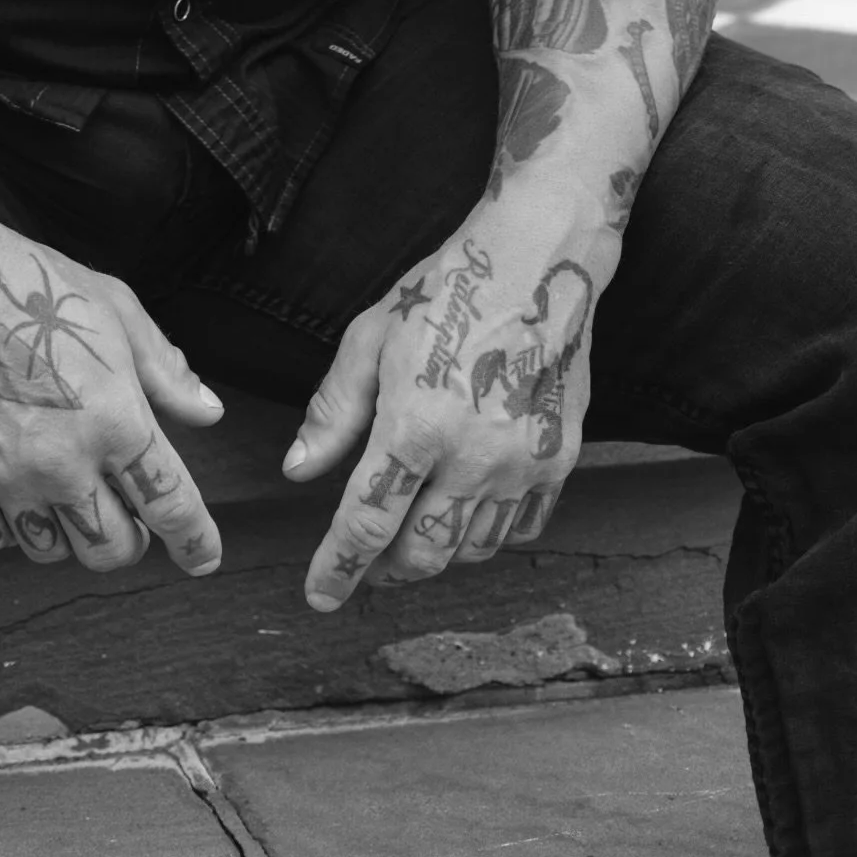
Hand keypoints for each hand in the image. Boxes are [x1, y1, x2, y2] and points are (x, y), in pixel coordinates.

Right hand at [0, 227, 226, 580]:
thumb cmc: (38, 289)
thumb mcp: (118, 311)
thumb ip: (166, 370)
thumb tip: (209, 413)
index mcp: (116, 418)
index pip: (170, 503)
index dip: (195, 540)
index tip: (204, 558)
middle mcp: (65, 461)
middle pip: (112, 549)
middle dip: (128, 539)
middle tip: (123, 512)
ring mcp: (8, 478)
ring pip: (52, 552)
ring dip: (67, 532)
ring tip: (63, 489)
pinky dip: (9, 526)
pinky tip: (13, 486)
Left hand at [285, 213, 605, 608]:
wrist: (540, 259)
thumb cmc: (448, 290)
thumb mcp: (372, 336)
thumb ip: (335, 410)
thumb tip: (298, 469)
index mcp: (415, 425)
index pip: (366, 523)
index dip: (338, 569)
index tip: (320, 597)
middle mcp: (473, 458)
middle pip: (422, 554)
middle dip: (386, 569)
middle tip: (368, 561)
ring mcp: (522, 465)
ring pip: (471, 551)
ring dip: (436, 553)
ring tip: (414, 531)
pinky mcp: (558, 460)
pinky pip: (519, 529)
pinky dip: (486, 534)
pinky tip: (466, 511)